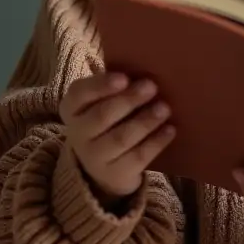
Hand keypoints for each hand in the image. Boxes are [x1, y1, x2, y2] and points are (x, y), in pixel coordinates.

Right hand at [59, 71, 174, 203]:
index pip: (79, 94)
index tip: (124, 78)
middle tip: (152, 87)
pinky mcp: (115, 175)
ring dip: (144, 122)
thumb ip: (117, 86)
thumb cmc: (110, 120)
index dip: (101, 86)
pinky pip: (137, 158)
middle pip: (102, 116)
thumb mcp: (103, 101)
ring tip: (164, 108)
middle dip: (128, 100)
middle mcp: (78, 133)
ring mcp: (95, 157)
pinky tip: (170, 130)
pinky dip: (155, 143)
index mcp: (73, 108)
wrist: (104, 167)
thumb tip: (147, 69)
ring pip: (120, 138)